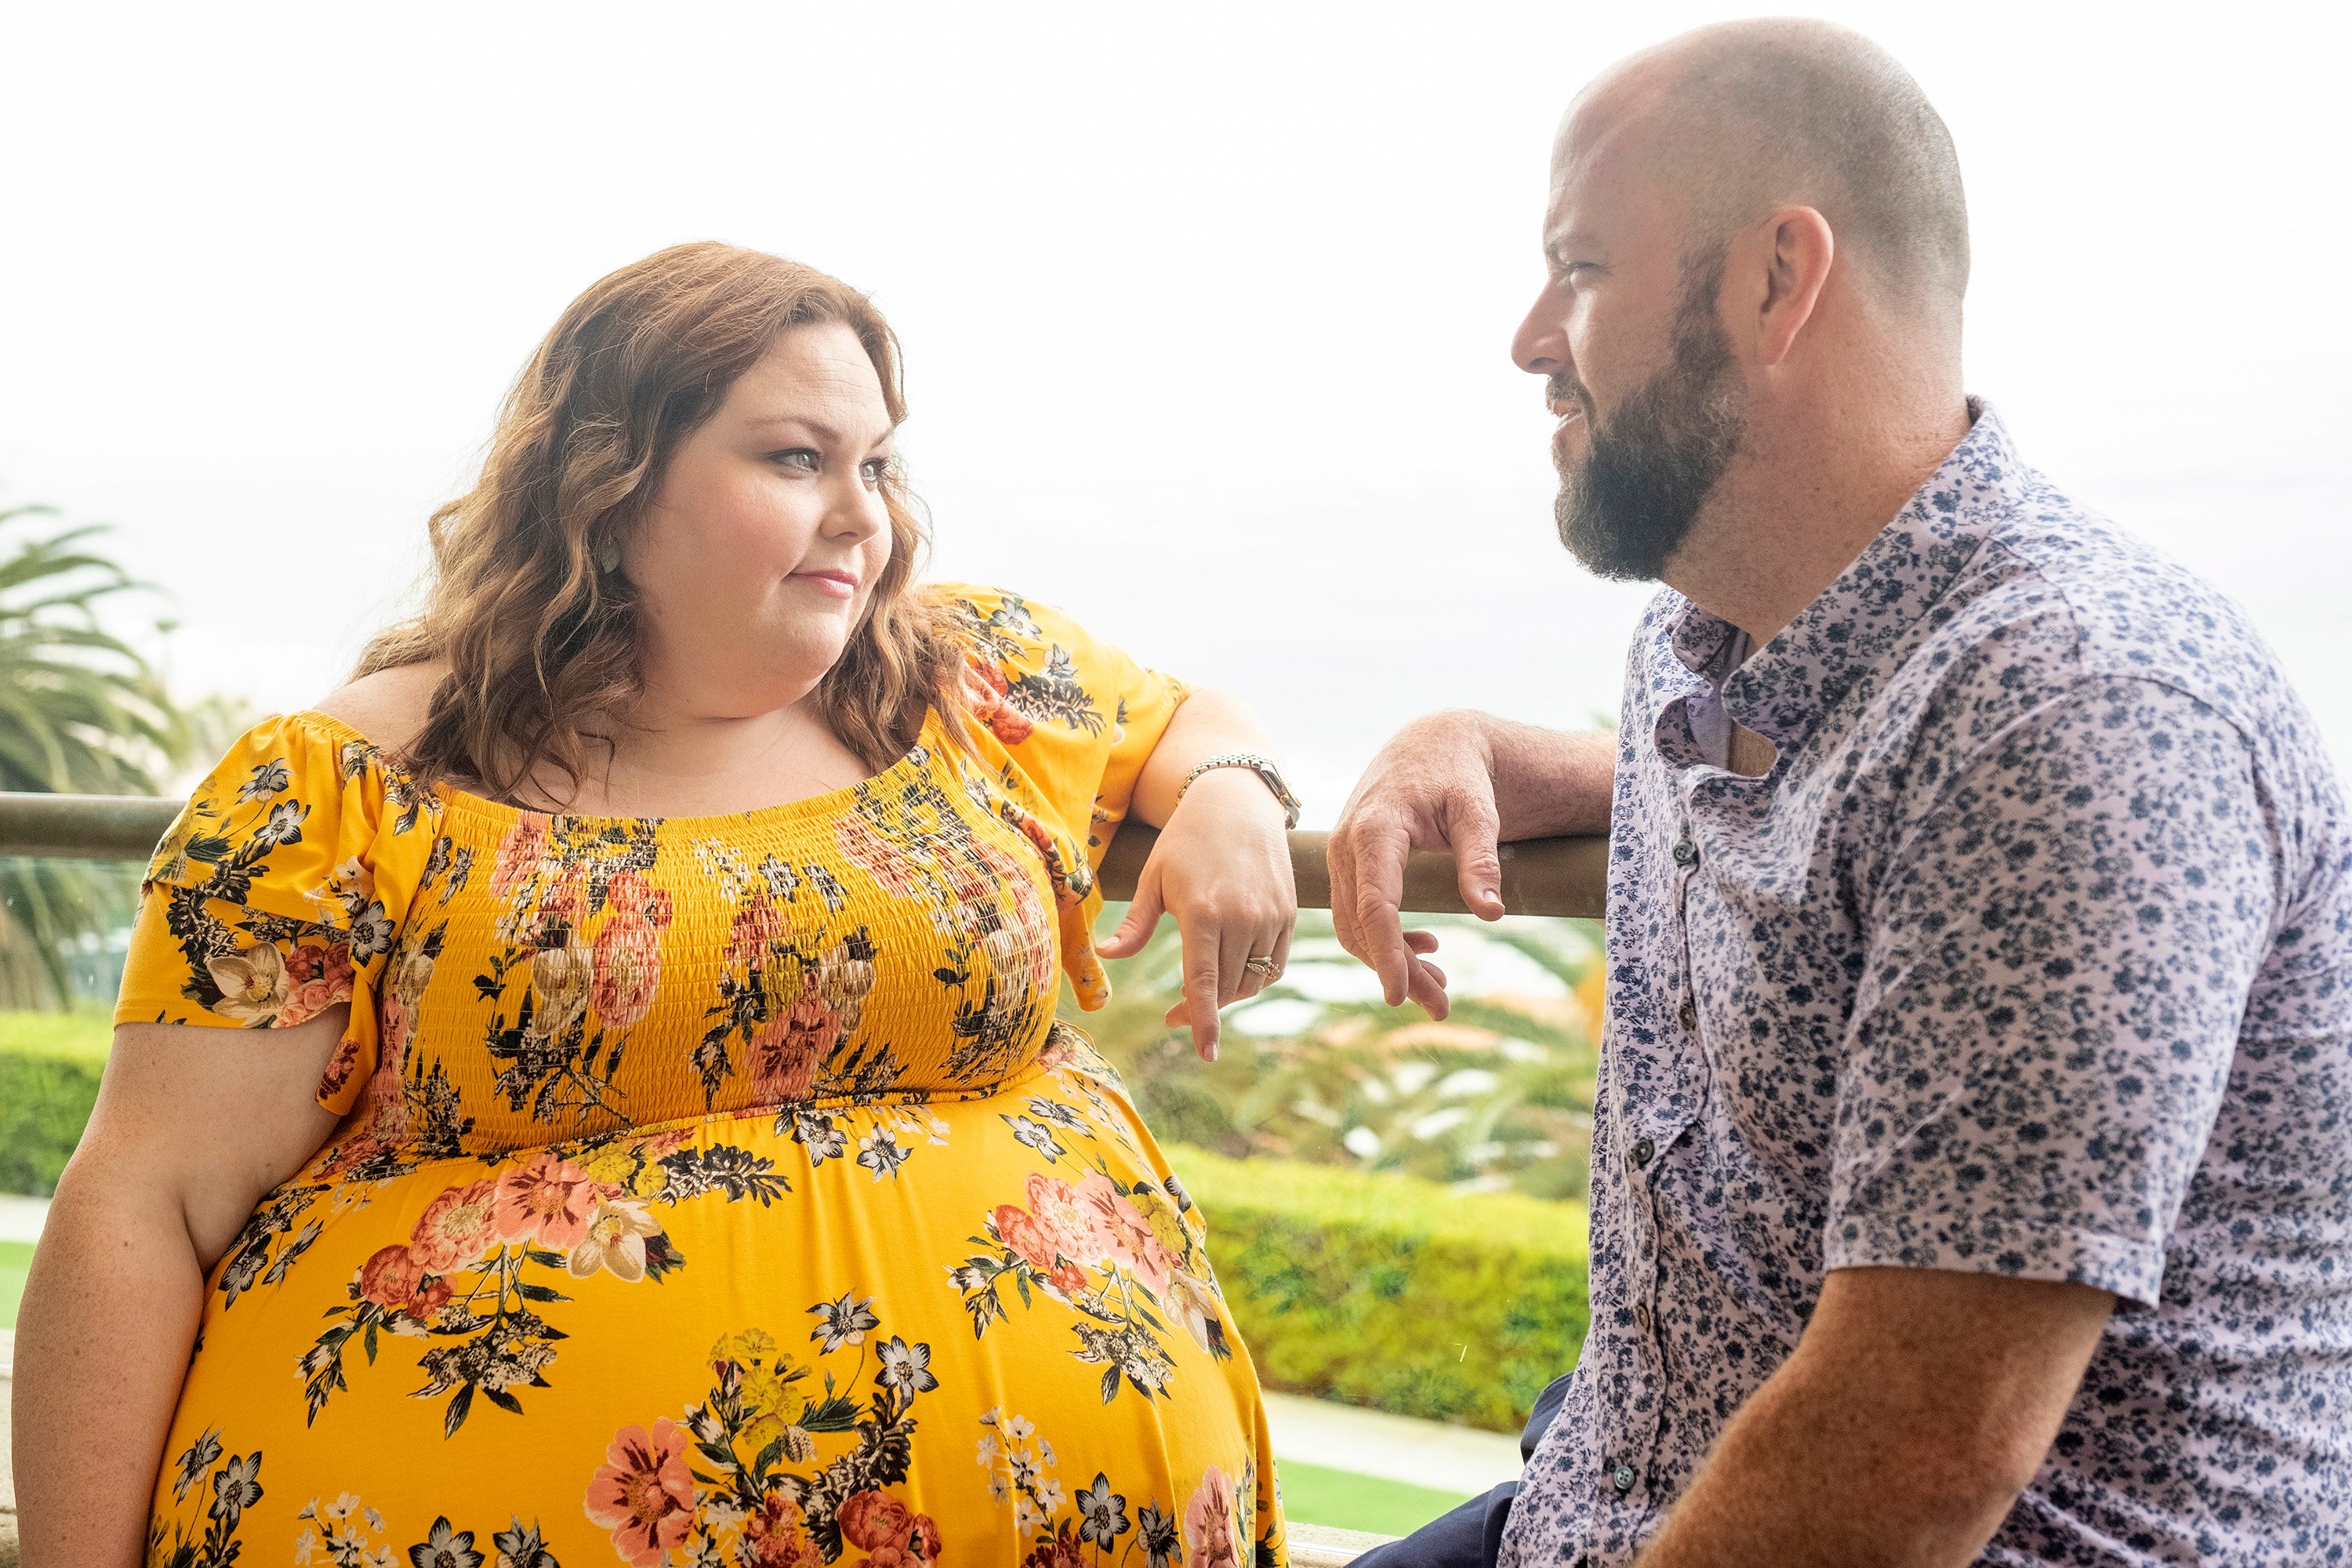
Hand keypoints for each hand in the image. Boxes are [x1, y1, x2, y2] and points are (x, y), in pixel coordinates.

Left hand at [1094, 769, 1297, 1059]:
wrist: (1238, 802)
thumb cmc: (1186, 839)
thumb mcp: (1154, 877)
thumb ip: (1135, 924)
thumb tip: (1106, 957)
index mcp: (1203, 912)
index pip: (1204, 982)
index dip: (1204, 1022)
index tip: (1206, 1053)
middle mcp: (1242, 918)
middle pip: (1226, 988)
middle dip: (1202, 1010)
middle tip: (1176, 1014)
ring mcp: (1270, 917)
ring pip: (1250, 981)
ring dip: (1227, 995)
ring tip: (1201, 989)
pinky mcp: (1288, 915)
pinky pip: (1273, 965)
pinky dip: (1253, 978)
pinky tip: (1231, 971)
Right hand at [1328, 711, 1505, 1018]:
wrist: (1431, 744)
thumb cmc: (1458, 775)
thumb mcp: (1478, 812)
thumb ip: (1480, 859)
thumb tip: (1491, 913)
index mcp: (1376, 830)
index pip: (1374, 905)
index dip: (1386, 954)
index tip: (1401, 996)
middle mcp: (1347, 845)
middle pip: (1361, 926)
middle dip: (1398, 971)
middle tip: (1442, 1006)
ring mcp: (1342, 855)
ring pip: (1353, 925)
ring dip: (1391, 960)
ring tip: (1439, 986)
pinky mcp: (1349, 863)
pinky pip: (1355, 912)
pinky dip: (1384, 939)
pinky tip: (1427, 945)